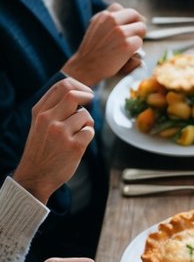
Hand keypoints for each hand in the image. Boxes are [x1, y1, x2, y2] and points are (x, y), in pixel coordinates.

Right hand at [11, 77, 94, 203]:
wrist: (35, 176)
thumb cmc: (41, 148)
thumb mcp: (39, 124)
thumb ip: (53, 108)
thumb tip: (78, 93)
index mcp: (39, 112)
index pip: (61, 85)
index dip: (79, 86)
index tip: (86, 93)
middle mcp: (48, 119)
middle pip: (74, 95)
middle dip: (87, 96)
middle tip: (91, 101)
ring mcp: (61, 133)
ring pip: (85, 115)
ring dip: (87, 122)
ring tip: (78, 133)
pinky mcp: (74, 146)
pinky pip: (90, 131)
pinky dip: (88, 135)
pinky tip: (79, 144)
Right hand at [63, 4, 145, 85]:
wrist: (85, 67)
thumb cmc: (93, 51)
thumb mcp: (96, 29)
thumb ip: (110, 22)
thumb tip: (135, 20)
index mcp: (103, 15)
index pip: (120, 8)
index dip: (125, 18)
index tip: (126, 27)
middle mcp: (112, 20)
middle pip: (134, 14)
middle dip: (137, 24)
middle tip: (136, 35)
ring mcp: (120, 31)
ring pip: (141, 28)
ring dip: (138, 38)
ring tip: (128, 47)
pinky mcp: (127, 44)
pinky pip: (140, 42)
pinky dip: (136, 49)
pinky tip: (126, 55)